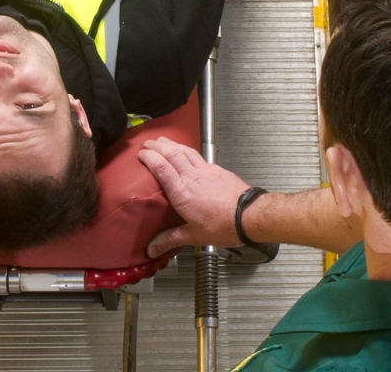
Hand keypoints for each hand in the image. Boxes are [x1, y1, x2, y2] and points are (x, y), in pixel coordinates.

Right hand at [138, 136, 253, 256]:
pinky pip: (199, 156)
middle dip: (157, 146)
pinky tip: (187, 153)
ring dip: (172, 144)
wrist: (250, 215)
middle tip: (147, 143)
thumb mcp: (194, 236)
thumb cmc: (224, 225)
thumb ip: (170, 239)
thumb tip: (152, 248)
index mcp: (182, 192)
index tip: (140, 154)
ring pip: (185, 151)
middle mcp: (192, 177)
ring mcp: (206, 171)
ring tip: (163, 141)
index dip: (148, 157)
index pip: (160, 167)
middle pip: (171, 153)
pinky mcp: (217, 170)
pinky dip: (188, 150)